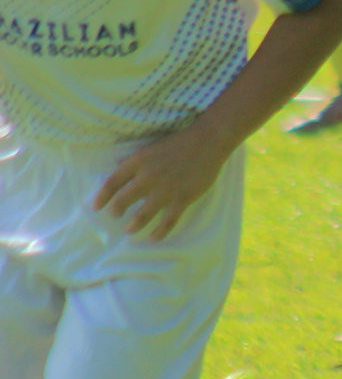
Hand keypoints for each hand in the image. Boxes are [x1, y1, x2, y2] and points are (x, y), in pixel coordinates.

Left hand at [91, 125, 233, 239]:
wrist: (208, 141)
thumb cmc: (180, 142)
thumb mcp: (151, 147)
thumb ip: (137, 163)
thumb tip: (121, 173)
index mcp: (137, 162)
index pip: (111, 183)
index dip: (102, 197)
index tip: (96, 207)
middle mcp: (147, 177)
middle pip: (122, 201)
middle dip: (116, 211)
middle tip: (116, 215)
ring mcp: (165, 190)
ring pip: (142, 215)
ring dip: (133, 225)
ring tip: (129, 229)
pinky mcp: (182, 199)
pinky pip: (168, 222)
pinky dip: (160, 232)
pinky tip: (154, 237)